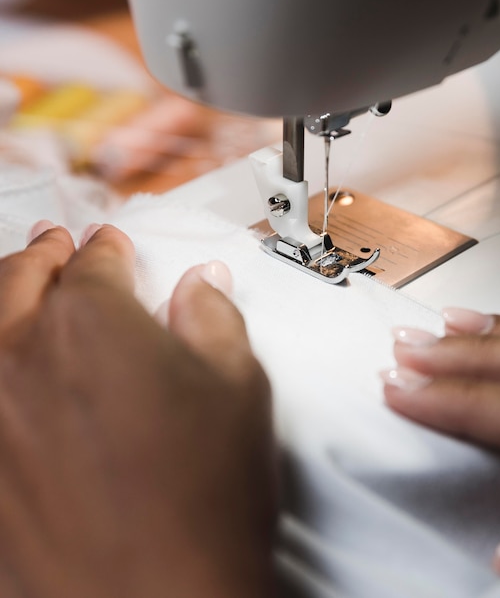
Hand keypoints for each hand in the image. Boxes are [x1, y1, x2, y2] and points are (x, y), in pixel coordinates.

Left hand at [0, 221, 275, 597]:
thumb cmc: (206, 493)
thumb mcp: (239, 385)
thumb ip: (214, 317)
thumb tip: (202, 283)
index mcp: (94, 322)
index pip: (97, 264)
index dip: (107, 249)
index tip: (111, 245)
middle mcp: (23, 353)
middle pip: (22, 278)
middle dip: (43, 254)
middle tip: (55, 243)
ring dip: (1, 289)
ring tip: (16, 278)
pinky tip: (5, 356)